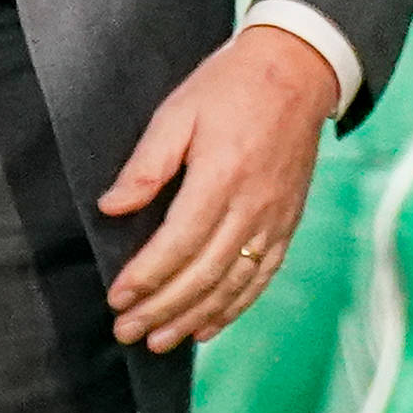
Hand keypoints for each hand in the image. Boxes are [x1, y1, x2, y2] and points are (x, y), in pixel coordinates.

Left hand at [98, 23, 337, 352]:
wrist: (299, 71)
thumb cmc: (232, 87)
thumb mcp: (178, 112)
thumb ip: (147, 164)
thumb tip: (113, 207)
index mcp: (222, 175)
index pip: (179, 242)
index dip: (146, 277)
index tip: (117, 298)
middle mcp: (252, 204)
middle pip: (204, 273)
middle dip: (162, 309)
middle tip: (127, 330)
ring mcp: (275, 217)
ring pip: (234, 283)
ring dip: (194, 318)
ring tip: (160, 341)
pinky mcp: (288, 221)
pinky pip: (263, 274)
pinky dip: (236, 307)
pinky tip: (209, 326)